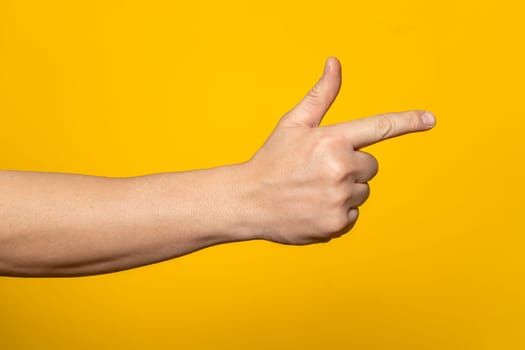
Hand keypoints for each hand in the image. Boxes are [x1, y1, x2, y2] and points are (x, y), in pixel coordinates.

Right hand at [242, 57, 435, 244]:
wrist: (248, 201)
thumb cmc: (272, 160)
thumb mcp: (293, 124)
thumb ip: (320, 95)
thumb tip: (334, 63)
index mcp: (332, 140)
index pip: (378, 128)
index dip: (407, 121)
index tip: (430, 119)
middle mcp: (340, 169)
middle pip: (371, 166)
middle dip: (352, 166)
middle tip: (320, 171)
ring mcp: (339, 198)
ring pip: (362, 192)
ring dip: (345, 190)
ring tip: (313, 191)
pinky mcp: (337, 224)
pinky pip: (352, 215)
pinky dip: (337, 213)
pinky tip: (313, 208)